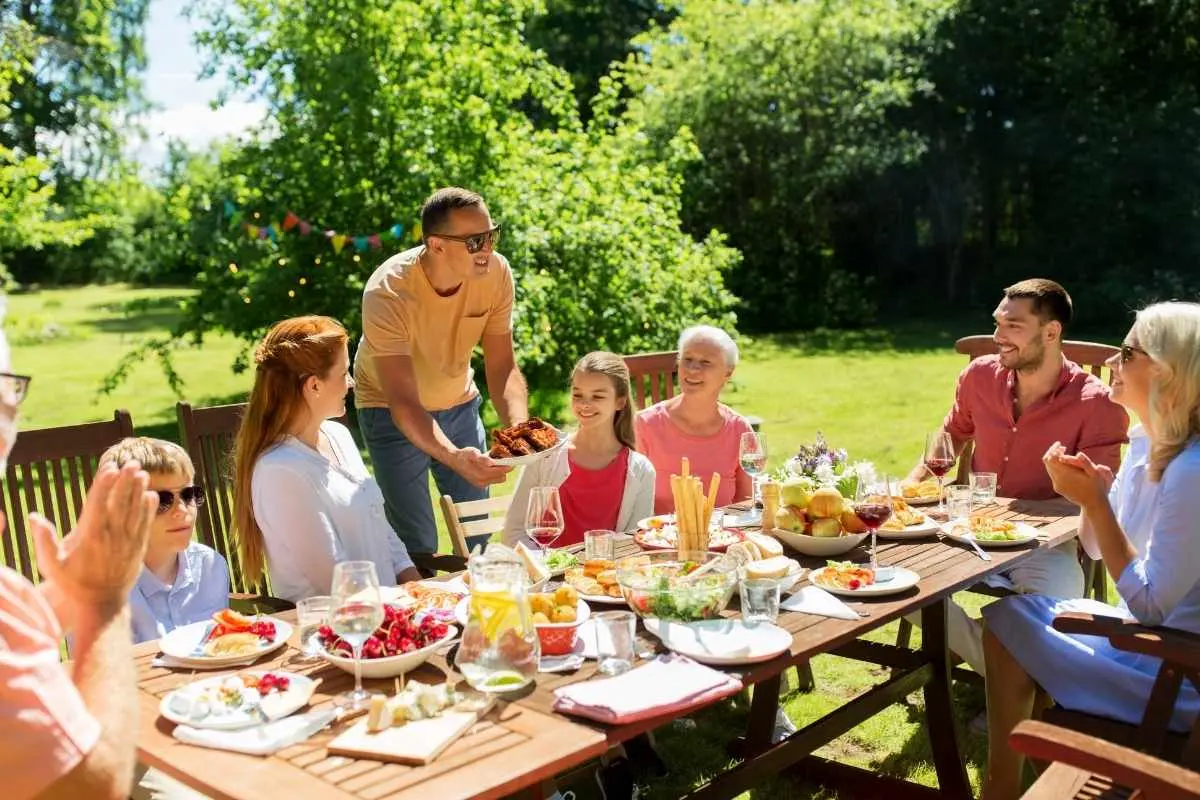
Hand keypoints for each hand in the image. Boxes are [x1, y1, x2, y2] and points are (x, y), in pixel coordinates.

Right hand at [32, 462, 156, 611]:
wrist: (101, 603)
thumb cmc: (73, 583)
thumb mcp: (51, 565)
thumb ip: (43, 540)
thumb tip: (34, 516)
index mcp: (90, 536)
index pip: (98, 505)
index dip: (104, 485)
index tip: (109, 468)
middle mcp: (111, 536)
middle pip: (121, 503)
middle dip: (126, 481)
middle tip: (131, 462)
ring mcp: (127, 541)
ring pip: (135, 510)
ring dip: (139, 490)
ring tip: (142, 473)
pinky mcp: (138, 547)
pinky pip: (145, 524)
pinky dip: (148, 509)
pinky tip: (151, 495)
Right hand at [453, 447, 512, 487]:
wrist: (455, 461)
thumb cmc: (464, 455)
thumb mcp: (471, 452)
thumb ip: (481, 458)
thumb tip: (490, 462)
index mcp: (480, 474)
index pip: (500, 472)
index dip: (507, 466)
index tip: (514, 461)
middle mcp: (481, 481)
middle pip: (501, 477)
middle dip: (504, 468)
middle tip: (505, 459)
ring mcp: (482, 484)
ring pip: (499, 479)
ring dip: (500, 471)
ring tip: (497, 462)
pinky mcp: (482, 484)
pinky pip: (495, 480)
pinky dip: (496, 473)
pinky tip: (491, 466)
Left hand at [1042, 443, 1107, 508]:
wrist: (1092, 503)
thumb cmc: (1096, 487)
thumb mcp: (1095, 474)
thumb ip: (1085, 463)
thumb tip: (1078, 453)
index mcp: (1066, 474)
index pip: (1051, 458)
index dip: (1054, 449)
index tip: (1062, 445)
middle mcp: (1058, 479)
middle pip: (1047, 462)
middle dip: (1052, 452)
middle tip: (1062, 447)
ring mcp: (1056, 485)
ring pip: (1048, 468)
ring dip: (1054, 460)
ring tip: (1063, 454)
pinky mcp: (1057, 488)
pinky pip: (1052, 474)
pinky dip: (1055, 467)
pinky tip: (1065, 465)